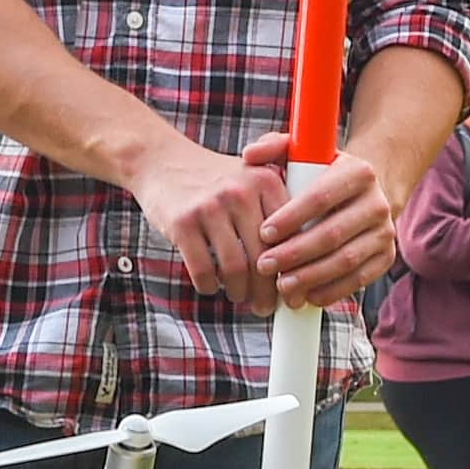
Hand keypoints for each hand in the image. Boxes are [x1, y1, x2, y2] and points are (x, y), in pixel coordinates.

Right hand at [132, 136, 290, 311]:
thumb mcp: (254, 174)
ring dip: (239, 292)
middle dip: (267, 292)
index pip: (290, 236)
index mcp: (266, 181)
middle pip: (264, 257)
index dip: (294, 270)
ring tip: (240, 297)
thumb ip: (283, 201)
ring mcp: (209, 207)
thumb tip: (308, 260)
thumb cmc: (216, 179)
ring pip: (235, 269)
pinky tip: (211, 286)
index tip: (294, 292)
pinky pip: (203, 270)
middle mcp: (240, 191)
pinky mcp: (182, 222)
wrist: (161, 160)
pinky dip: (209, 286)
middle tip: (266, 307)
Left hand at [255, 134, 401, 306]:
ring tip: (281, 285)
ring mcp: (385, 232)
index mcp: (358, 172)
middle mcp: (377, 202)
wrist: (366, 193)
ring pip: (345, 261)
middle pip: (332, 234)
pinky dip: (331, 291)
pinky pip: (359, 280)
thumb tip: (249, 154)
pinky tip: (307, 296)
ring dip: (310, 277)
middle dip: (294, 253)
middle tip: (264, 265)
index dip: (291, 218)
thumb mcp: (303, 154)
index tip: (263, 232)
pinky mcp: (386, 257)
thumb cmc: (323, 175)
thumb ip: (274, 147)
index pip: (321, 197)